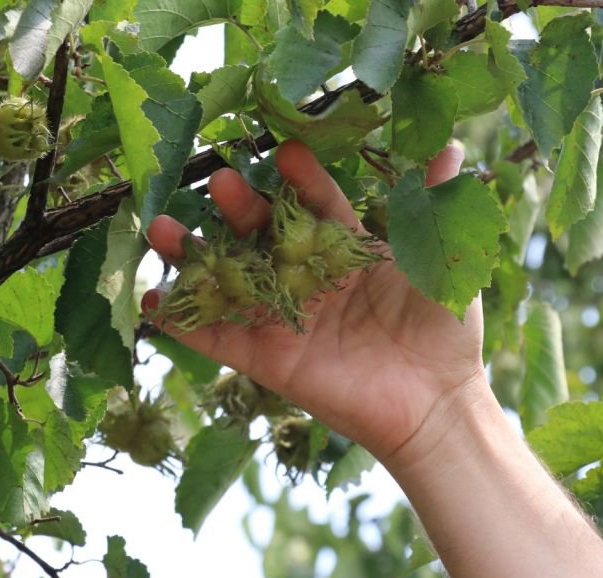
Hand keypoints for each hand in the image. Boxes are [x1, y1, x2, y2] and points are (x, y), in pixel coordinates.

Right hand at [142, 141, 485, 468]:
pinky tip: (149, 298)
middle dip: (240, 207)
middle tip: (223, 179)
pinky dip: (183, 322)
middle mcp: (310, 281)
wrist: (436, 406)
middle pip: (263, 235)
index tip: (287, 151)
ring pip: (230, 280)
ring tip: (161, 226)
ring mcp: (285, 320)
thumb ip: (434, 207)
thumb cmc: (445, 332)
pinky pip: (217, 338)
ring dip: (192, 255)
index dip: (303, 180)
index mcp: (348, 254)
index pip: (317, 206)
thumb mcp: (439, 262)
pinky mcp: (269, 360)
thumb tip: (452, 147)